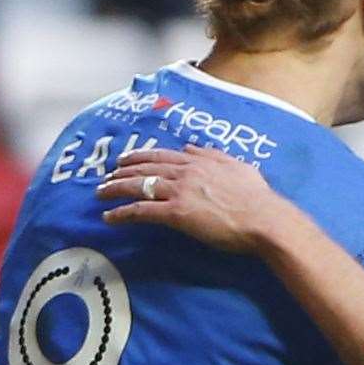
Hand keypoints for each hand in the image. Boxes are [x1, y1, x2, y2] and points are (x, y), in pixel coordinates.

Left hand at [96, 144, 292, 253]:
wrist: (263, 218)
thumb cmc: (257, 197)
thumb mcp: (237, 166)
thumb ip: (213, 155)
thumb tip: (192, 147)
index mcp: (199, 161)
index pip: (162, 156)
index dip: (140, 157)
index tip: (125, 160)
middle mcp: (185, 172)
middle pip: (144, 168)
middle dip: (121, 172)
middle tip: (106, 176)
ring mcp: (179, 191)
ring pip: (137, 186)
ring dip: (115, 189)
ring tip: (100, 194)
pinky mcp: (176, 213)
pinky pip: (141, 211)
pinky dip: (122, 213)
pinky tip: (110, 217)